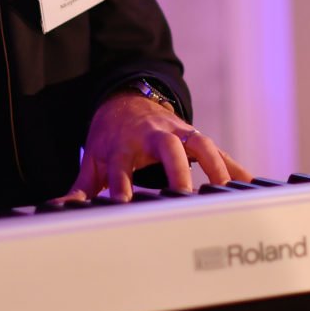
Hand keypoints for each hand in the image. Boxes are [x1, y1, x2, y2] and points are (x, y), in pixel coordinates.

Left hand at [58, 93, 250, 201]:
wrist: (126, 100)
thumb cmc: (110, 137)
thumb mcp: (92, 160)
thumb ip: (79, 190)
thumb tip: (58, 210)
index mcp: (123, 146)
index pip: (121, 170)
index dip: (123, 188)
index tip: (126, 207)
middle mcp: (152, 137)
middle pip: (168, 149)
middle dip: (178, 172)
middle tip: (185, 198)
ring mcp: (178, 133)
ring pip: (200, 143)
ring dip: (215, 166)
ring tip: (226, 193)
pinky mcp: (195, 137)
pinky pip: (219, 151)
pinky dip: (235, 167)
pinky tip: (251, 186)